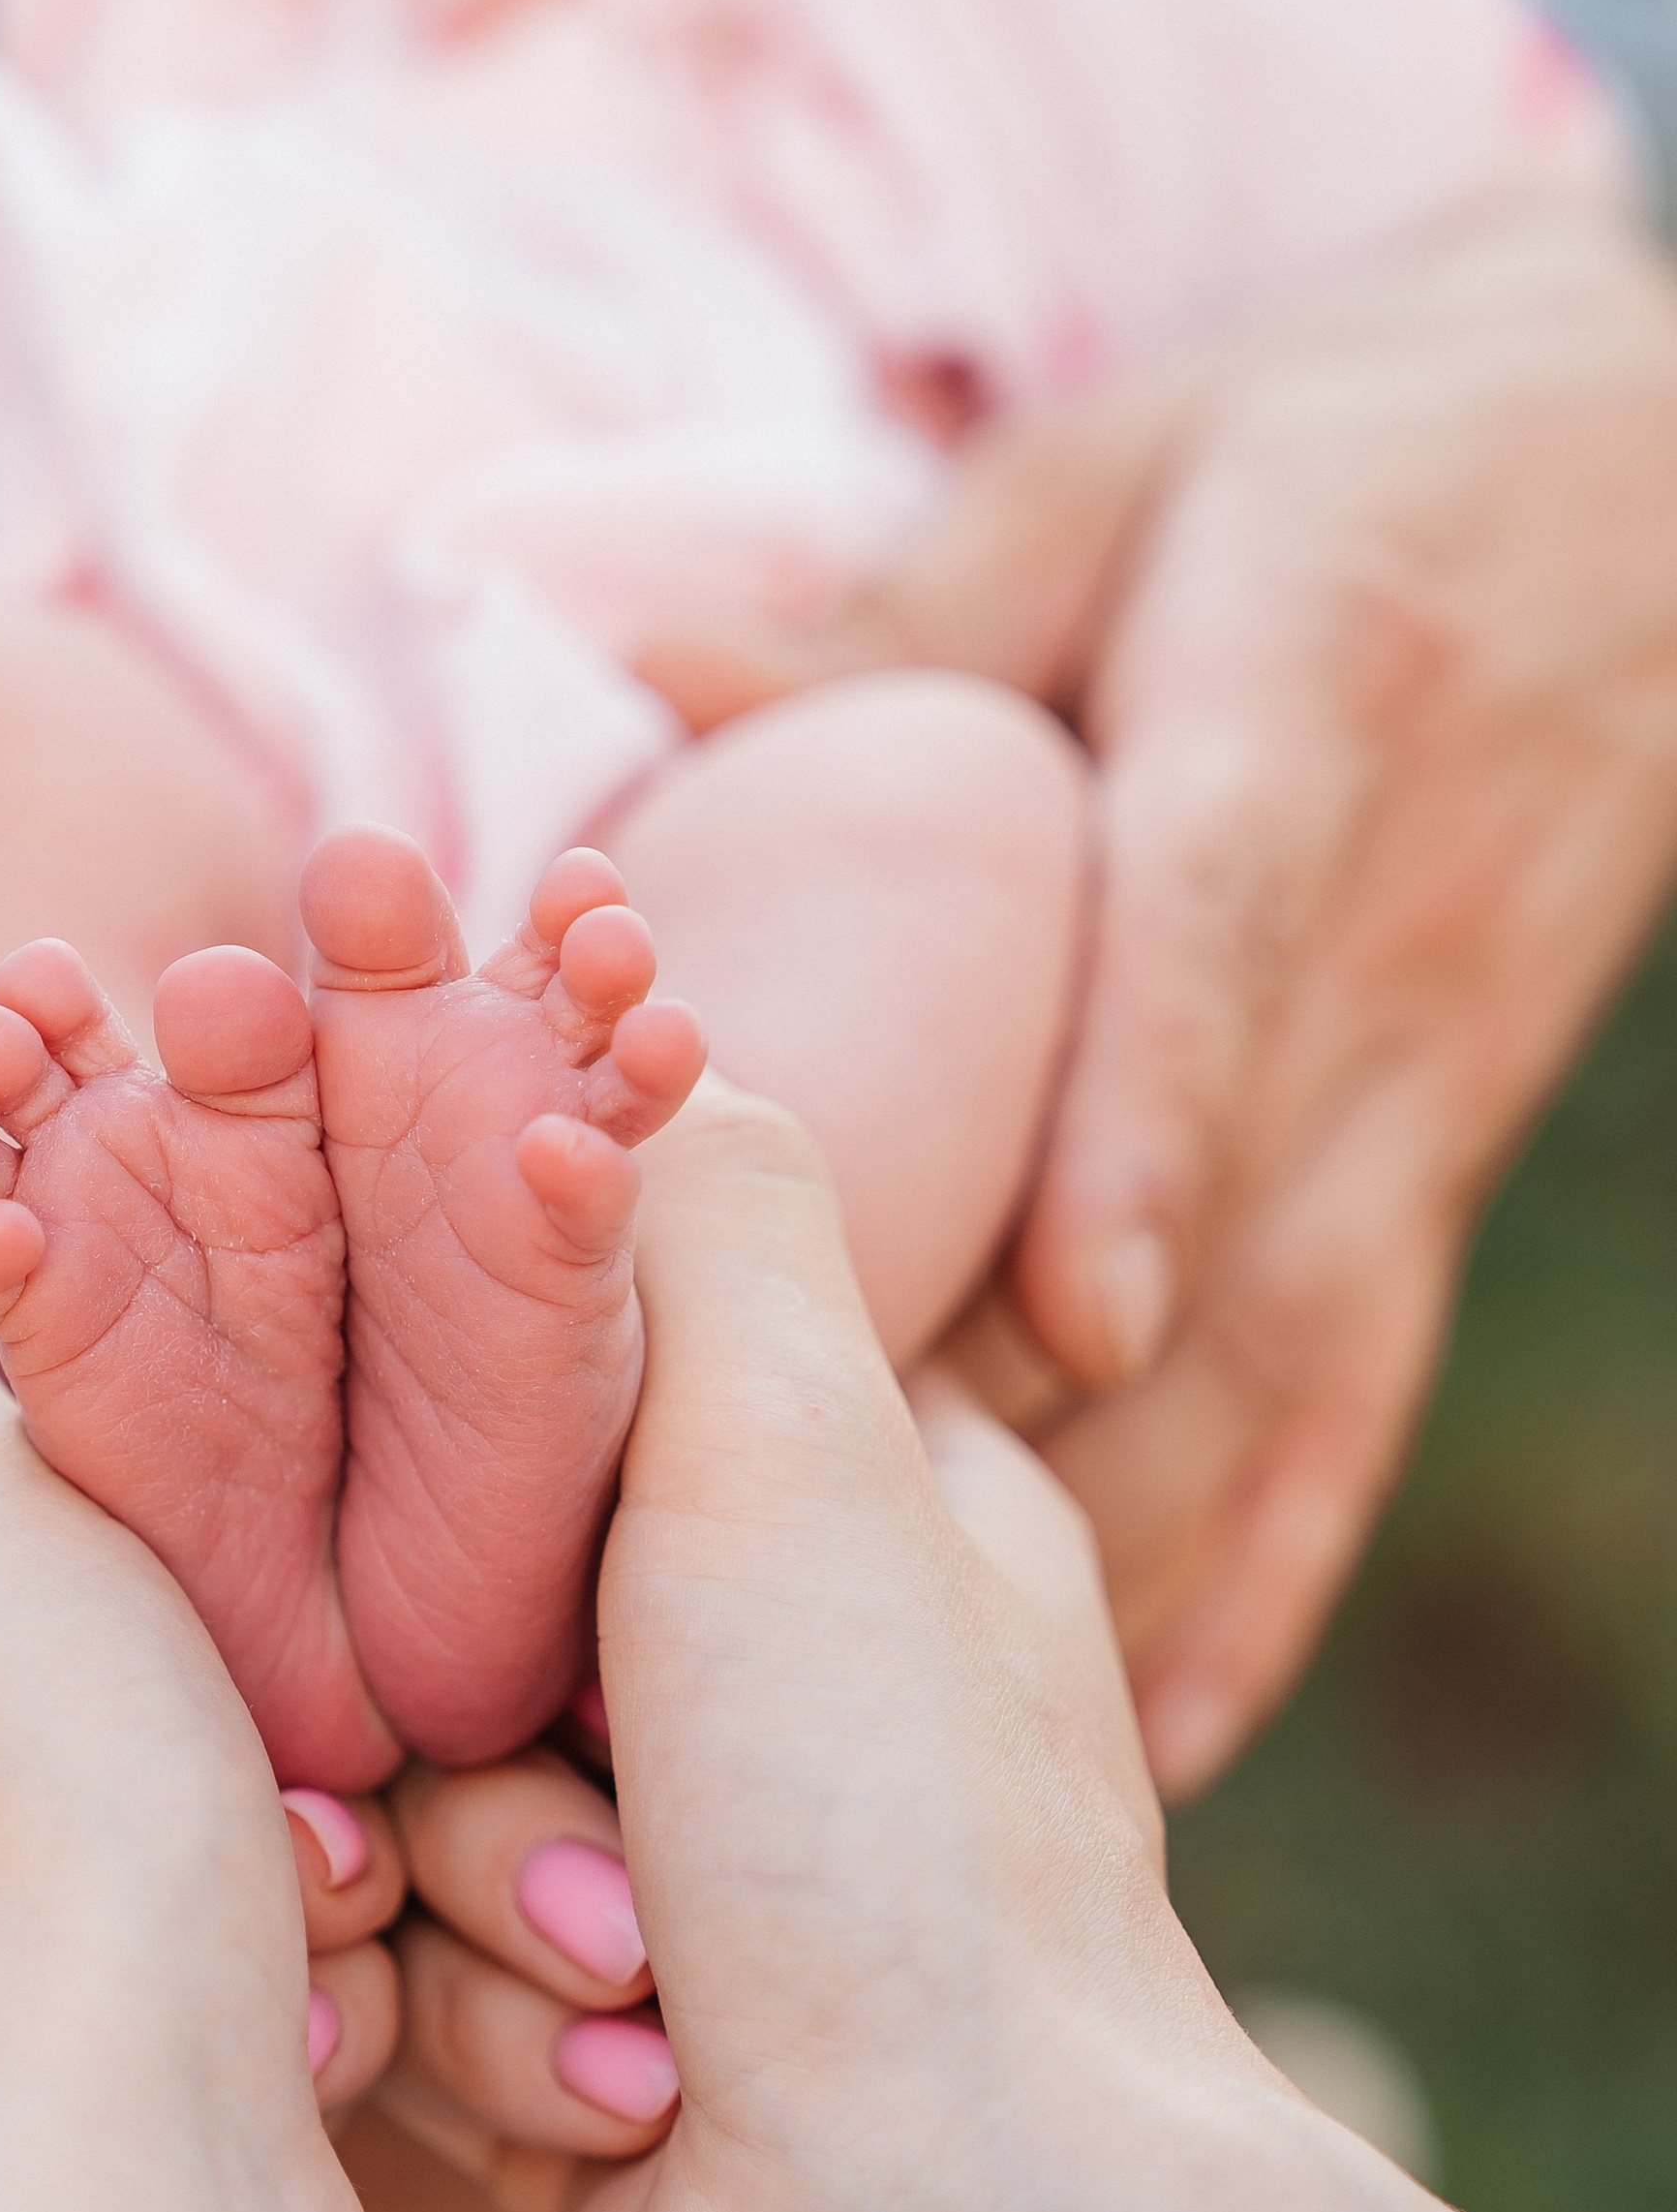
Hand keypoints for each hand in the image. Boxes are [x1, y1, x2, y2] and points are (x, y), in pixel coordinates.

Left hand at [0, 1205, 399, 2211]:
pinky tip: (329, 2059)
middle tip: (327, 1799)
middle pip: (140, 1693)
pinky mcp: (89, 2170)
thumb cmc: (21, 1893)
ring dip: (332, 1884)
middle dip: (276, 1736)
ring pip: (229, 1860)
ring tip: (336, 1944)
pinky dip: (319, 2024)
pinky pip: (258, 2022)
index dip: (166, 1531)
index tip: (251, 1595)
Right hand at [395, 1084, 1191, 2211]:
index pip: (539, 1379)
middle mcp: (735, 1678)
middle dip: (458, 1722)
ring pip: (387, 1803)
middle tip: (560, 1789)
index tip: (330, 1440)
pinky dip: (489, 2041)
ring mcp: (650, 1874)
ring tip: (637, 1978)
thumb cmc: (893, 1844)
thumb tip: (605, 1015)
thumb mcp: (805, 1450)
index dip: (418, 1409)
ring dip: (483, 1898)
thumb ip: (691, 1210)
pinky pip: (401, 1988)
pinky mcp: (558, 2058)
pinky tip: (620, 2103)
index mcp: (820, 1506)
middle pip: (419, 1602)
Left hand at [641, 203, 1676, 1791]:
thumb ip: (897, 607)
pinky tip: (1167, 1738)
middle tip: (874, 1619)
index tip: (1072, 1317)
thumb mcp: (1118, 463)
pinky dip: (1267, 1571)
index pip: (1214, 951)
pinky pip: (1352, 1398)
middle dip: (1070, 1426)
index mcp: (1288, 730)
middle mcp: (1372, 949)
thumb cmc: (1330, 442)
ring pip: (1287, 1354)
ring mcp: (1420, 1086)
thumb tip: (635, 672)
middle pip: (1233, 1214)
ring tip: (983, 1769)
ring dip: (1144, 1559)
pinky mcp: (1433, 1167)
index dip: (1147, 1134)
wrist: (1650, 462)